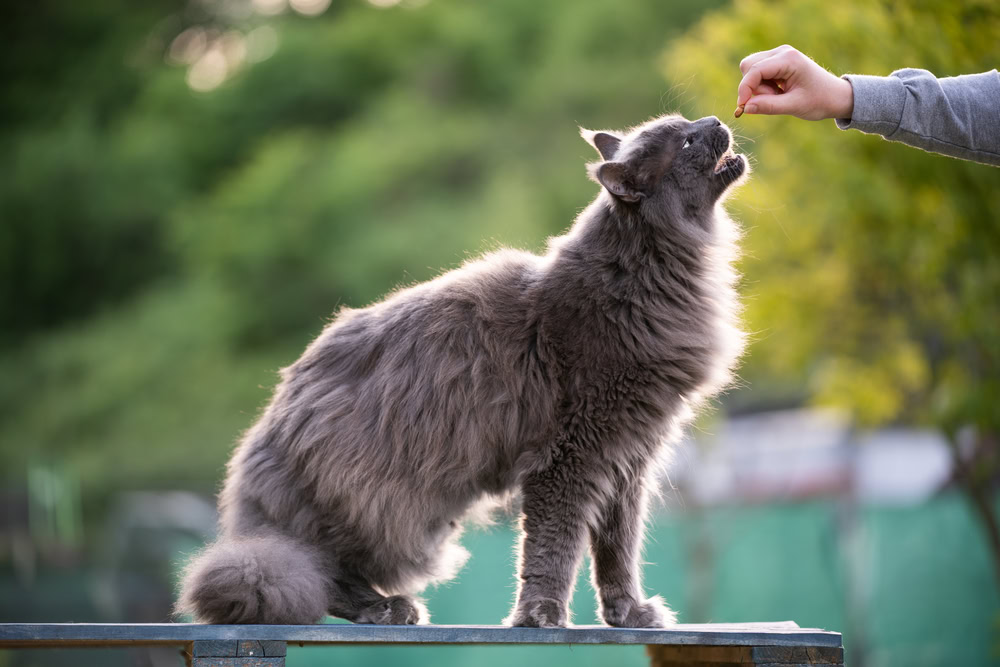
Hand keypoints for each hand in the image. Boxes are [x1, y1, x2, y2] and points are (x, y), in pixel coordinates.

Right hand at [736, 45, 853, 120]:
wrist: (835, 96)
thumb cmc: (819, 100)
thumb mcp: (794, 106)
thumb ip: (768, 106)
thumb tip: (745, 108)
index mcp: (788, 59)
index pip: (755, 70)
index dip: (745, 88)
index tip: (742, 107)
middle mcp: (782, 52)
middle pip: (748, 66)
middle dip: (752, 87)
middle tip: (772, 99)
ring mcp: (779, 55)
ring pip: (750, 70)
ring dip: (758, 87)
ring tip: (778, 96)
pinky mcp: (776, 62)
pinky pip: (757, 73)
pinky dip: (762, 86)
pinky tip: (778, 92)